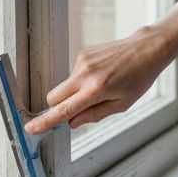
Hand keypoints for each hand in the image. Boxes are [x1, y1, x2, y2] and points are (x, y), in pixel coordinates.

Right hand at [23, 27, 172, 133]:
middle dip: (59, 107)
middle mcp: (85, 74)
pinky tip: (103, 75)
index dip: (46, 121)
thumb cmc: (139, 78)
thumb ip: (94, 115)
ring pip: (65, 86)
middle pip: (53, 97)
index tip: (30, 128)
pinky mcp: (83, 54)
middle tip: (78, 110)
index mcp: (96, 90)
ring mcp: (82, 62)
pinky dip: (82, 81)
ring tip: (103, 87)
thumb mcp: (122, 104)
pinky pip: (74, 75)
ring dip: (75, 92)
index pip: (64, 110)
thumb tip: (72, 122)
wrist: (147, 49)